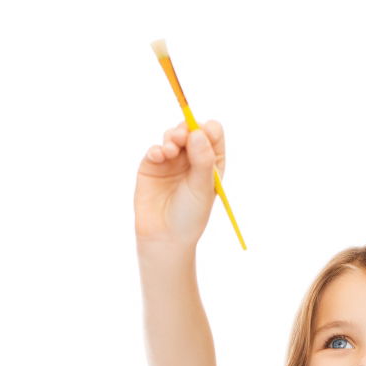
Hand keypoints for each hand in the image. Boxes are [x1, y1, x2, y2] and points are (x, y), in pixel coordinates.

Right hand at [134, 119, 225, 247]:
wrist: (165, 236)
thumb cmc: (190, 215)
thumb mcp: (202, 188)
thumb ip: (202, 159)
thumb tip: (197, 131)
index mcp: (210, 163)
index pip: (213, 135)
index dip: (208, 130)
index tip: (204, 132)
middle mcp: (192, 159)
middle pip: (191, 130)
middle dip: (187, 129)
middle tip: (183, 136)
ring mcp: (171, 160)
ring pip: (172, 136)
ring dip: (172, 137)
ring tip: (170, 150)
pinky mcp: (152, 165)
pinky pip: (155, 149)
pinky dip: (157, 149)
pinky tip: (159, 156)